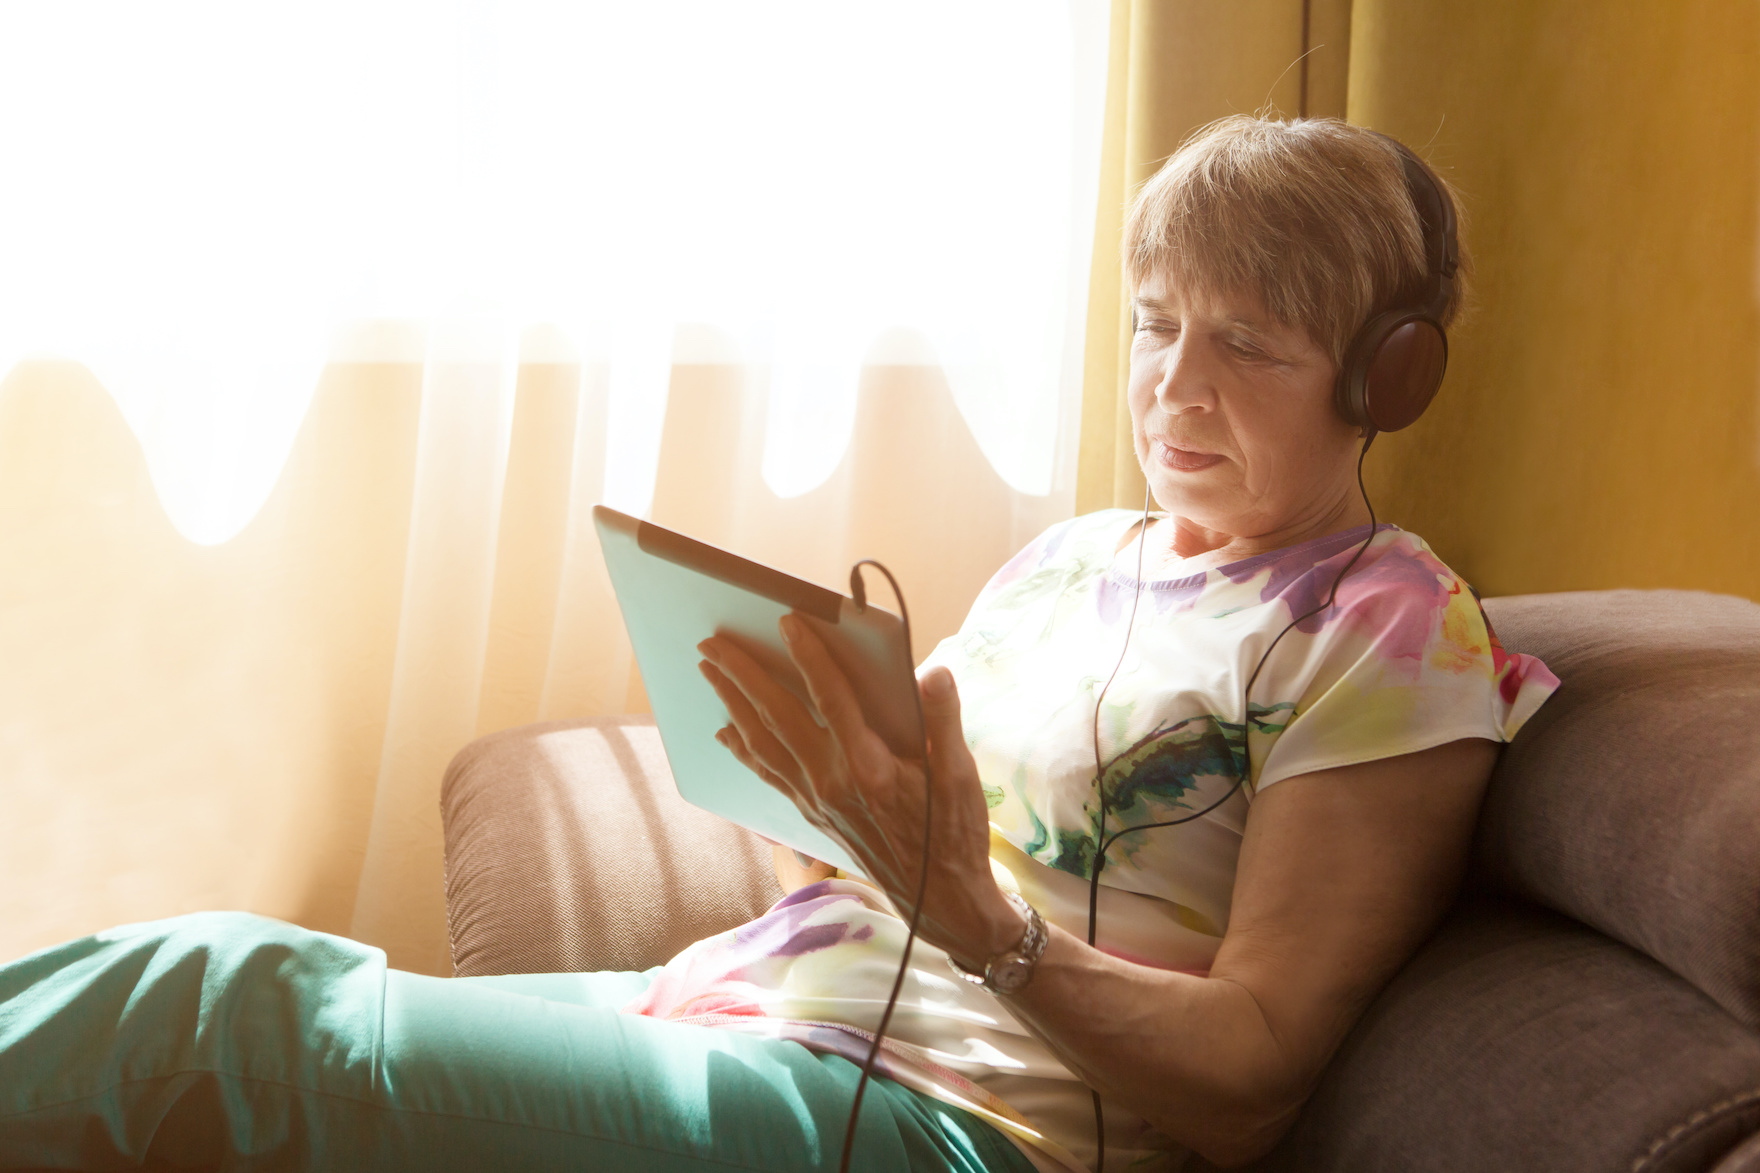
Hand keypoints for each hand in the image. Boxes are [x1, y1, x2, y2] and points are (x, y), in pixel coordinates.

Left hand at [697, 614, 1018, 966]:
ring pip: (763, 743)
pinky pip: (769, 774)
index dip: (809, 657)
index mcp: (869, 766)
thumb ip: (944, 720)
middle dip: (743, 675)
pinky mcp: (813, 814)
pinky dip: (744, 749)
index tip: (787, 622)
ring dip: (733, 703)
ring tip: (710, 671)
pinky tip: (726, 733)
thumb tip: (934, 671)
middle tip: (713, 642)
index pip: (831, 698)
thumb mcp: (961, 775)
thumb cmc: (953, 834)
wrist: (939, 900)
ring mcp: (817, 800)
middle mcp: (832, 781)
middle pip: (778, 716)